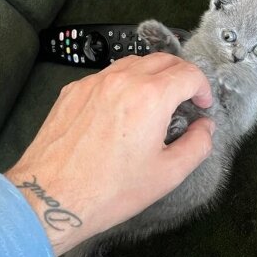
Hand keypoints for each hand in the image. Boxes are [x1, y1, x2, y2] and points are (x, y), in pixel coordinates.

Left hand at [5, 54, 214, 256]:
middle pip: (163, 59)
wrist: (50, 197)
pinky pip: (106, 76)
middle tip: (186, 98)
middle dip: (181, 75)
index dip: (203, 87)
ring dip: (152, 75)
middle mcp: (121, 80)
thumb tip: (205, 128)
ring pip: (133, 63)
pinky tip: (121, 110)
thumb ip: (197, 145)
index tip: (202, 104)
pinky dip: (123, 84)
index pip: (188, 73)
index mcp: (149, 97)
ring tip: (155, 102)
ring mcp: (93, 82)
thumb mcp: (167, 174)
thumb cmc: (109, 190)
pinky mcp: (73, 91)